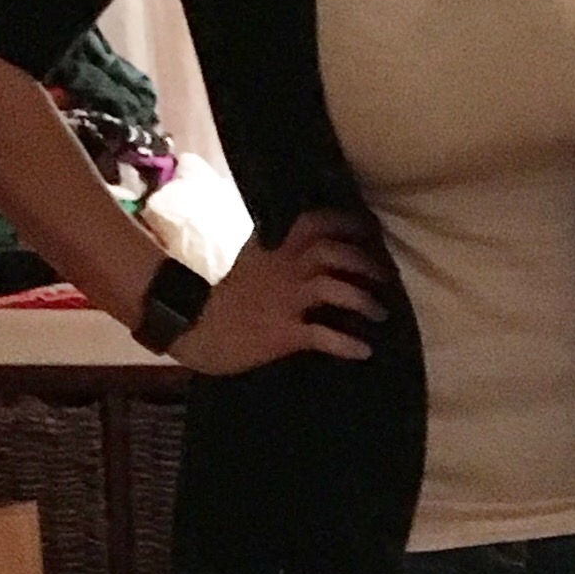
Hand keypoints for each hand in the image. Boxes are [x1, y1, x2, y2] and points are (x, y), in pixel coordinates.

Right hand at [169, 209, 388, 373]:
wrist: (188, 324)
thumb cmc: (217, 297)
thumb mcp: (248, 260)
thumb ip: (274, 250)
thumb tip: (299, 242)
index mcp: (274, 247)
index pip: (316, 222)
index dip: (347, 223)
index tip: (369, 229)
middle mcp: (284, 268)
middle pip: (335, 253)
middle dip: (366, 263)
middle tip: (386, 277)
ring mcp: (285, 300)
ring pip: (336, 289)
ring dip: (364, 300)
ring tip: (381, 313)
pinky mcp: (283, 332)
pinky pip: (325, 336)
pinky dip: (348, 343)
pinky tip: (364, 351)